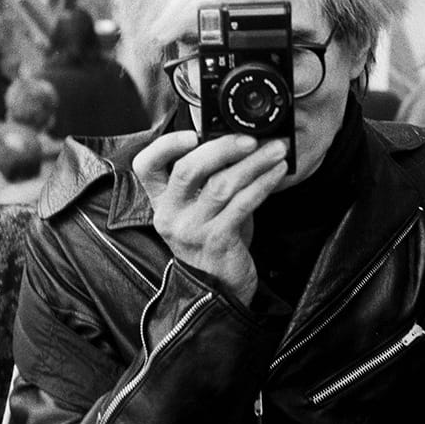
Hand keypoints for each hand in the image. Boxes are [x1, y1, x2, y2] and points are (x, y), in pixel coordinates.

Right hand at [132, 131, 288, 305]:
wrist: (219, 290)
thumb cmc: (212, 242)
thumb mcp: (200, 208)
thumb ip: (208, 178)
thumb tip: (239, 142)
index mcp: (161, 202)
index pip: (146, 166)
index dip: (166, 145)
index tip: (192, 133)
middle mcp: (171, 215)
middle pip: (188, 170)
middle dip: (223, 148)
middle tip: (250, 139)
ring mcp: (193, 230)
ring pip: (221, 185)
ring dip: (253, 163)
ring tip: (275, 150)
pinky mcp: (218, 241)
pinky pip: (243, 204)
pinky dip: (263, 183)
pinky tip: (277, 172)